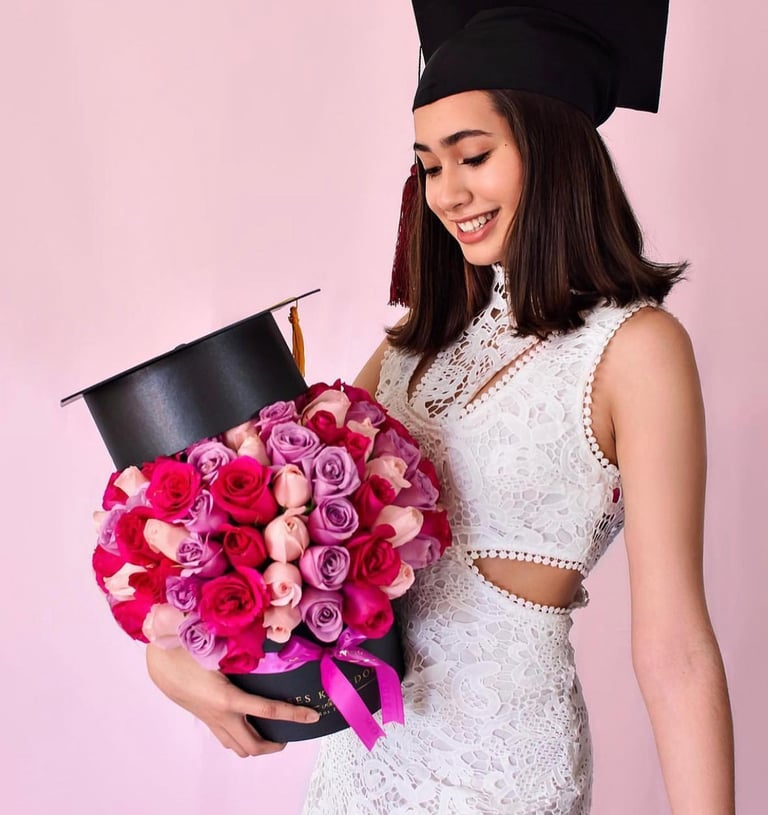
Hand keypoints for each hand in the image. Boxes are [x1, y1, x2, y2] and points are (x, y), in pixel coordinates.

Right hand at [146, 643, 319, 757]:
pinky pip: (225, 737)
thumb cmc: (187, 648)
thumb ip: (244, 644)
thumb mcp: (218, 645)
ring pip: (236, 747)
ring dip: (256, 745)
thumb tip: (270, 632)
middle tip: (290, 733)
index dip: (293, 715)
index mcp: (227, 698)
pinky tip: (246, 721)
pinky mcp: (203, 717)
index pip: (268, 711)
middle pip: (252, 745)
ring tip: (271, 732)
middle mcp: (220, 715)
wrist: (158, 660)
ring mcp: (210, 719)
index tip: (311, 717)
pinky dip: (240, 736)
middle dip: (274, 745)